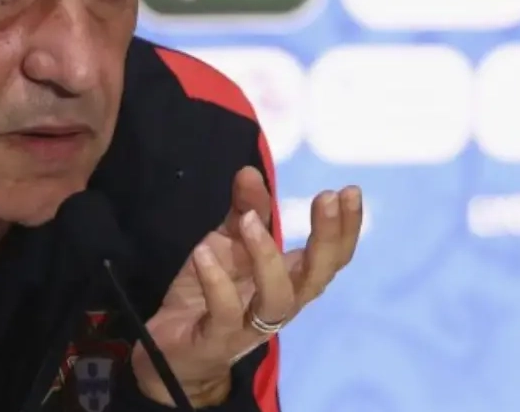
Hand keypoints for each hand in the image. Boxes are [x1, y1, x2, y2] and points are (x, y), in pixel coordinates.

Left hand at [131, 166, 363, 406]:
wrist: (171, 348)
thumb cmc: (209, 292)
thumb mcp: (226, 244)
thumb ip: (243, 211)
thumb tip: (251, 171)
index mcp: (290, 281)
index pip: (331, 257)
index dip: (345, 228)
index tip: (349, 191)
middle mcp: (280, 305)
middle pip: (318, 277)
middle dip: (327, 237)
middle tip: (325, 198)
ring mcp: (250, 326)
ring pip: (277, 298)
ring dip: (267, 255)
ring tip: (248, 220)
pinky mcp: (217, 339)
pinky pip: (224, 312)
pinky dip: (216, 281)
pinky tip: (204, 252)